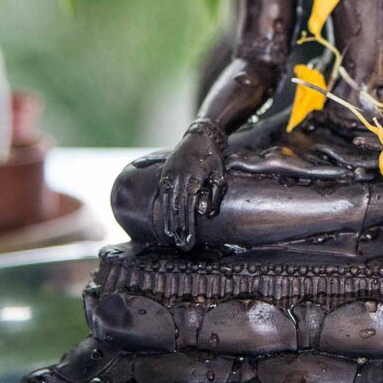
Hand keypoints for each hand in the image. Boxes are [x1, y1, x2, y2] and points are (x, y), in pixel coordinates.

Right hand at [158, 123, 226, 249]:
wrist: (199, 136)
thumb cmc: (213, 157)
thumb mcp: (220, 174)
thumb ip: (215, 195)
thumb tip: (207, 215)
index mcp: (194, 179)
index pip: (189, 208)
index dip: (189, 226)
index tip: (190, 240)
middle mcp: (179, 178)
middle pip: (177, 209)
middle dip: (179, 229)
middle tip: (182, 245)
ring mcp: (170, 176)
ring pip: (168, 203)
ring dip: (170, 222)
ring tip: (173, 238)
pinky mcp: (165, 174)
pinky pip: (162, 195)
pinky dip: (163, 210)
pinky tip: (166, 221)